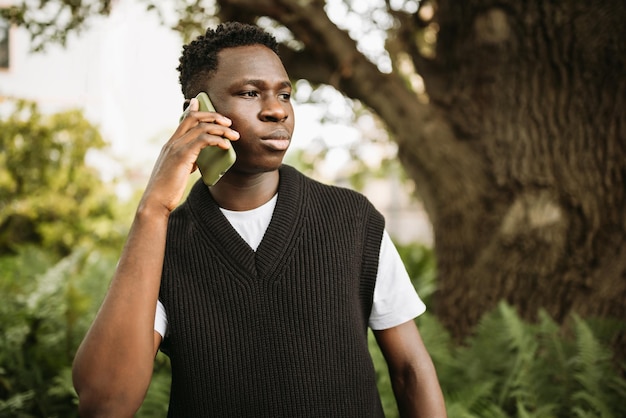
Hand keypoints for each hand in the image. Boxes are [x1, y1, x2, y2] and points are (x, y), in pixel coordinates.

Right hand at [139, 98, 239, 214]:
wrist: (156, 201)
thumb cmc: (167, 190)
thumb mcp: (178, 171)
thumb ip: (187, 161)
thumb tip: (197, 160)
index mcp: (170, 144)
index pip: (183, 120)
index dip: (194, 109)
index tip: (201, 102)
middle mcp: (172, 142)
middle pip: (194, 118)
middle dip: (213, 116)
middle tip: (228, 121)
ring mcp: (176, 148)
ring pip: (202, 127)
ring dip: (221, 128)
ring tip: (234, 135)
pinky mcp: (183, 156)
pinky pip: (203, 140)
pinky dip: (218, 140)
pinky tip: (226, 146)